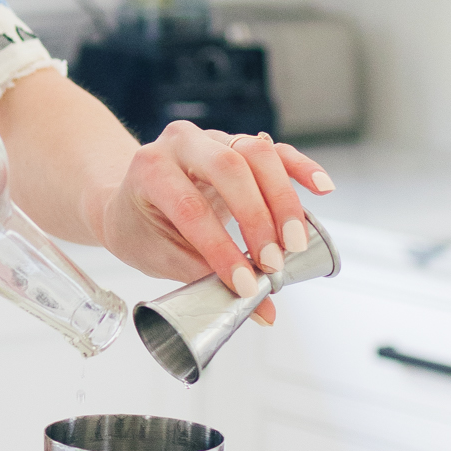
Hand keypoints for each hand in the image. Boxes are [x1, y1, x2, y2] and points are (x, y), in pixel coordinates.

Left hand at [93, 125, 334, 322]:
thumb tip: (263, 312)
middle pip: (229, 168)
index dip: (220, 248)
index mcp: (149, 170)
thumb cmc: (141, 228)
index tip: (245, 284)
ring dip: (283, 200)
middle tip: (273, 263)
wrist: (128, 201)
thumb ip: (210, 280)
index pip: (191, 207)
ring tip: (295, 243)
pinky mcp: (237, 144)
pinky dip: (300, 167)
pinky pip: (275, 150)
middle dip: (257, 218)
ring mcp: (211, 138)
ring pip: (256, 153)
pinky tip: (322, 188)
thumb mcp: (162, 256)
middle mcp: (179, 143)